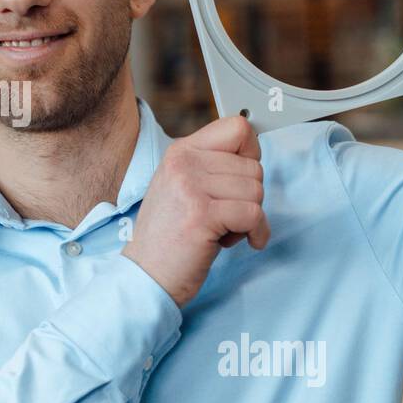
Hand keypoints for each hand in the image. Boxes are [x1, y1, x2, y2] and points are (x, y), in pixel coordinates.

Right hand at [122, 115, 269, 304]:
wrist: (145, 274)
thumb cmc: (169, 237)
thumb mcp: (182, 187)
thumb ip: (210, 167)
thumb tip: (253, 156)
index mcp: (180, 152)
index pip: (237, 128)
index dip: (250, 155)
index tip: (241, 179)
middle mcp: (183, 163)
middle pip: (253, 166)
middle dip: (249, 197)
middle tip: (224, 216)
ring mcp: (190, 187)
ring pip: (256, 191)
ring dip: (249, 218)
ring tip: (221, 229)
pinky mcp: (201, 214)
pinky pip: (253, 214)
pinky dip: (255, 233)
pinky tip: (237, 242)